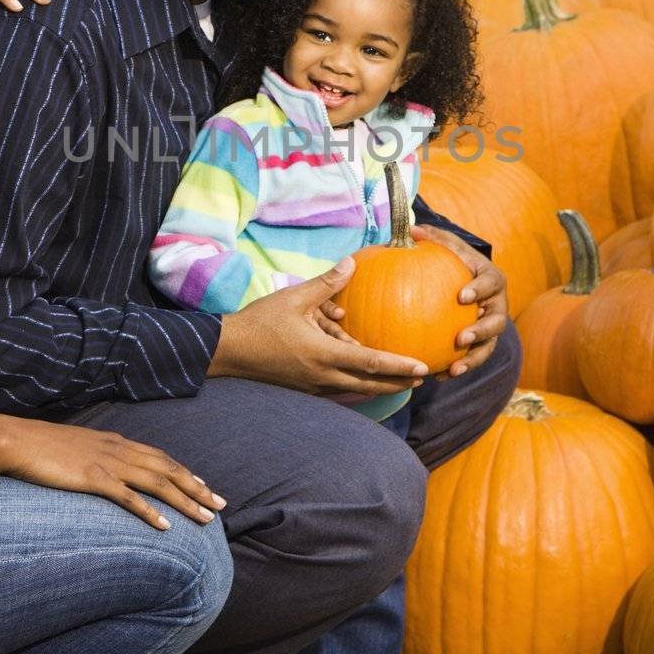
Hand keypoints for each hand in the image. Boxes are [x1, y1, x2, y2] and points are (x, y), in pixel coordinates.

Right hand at [0, 417, 225, 530]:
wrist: (18, 440)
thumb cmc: (43, 446)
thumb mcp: (79, 446)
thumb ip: (99, 454)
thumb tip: (109, 468)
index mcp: (117, 442)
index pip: (161, 457)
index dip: (186, 472)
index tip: (206, 486)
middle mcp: (119, 450)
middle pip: (169, 470)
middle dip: (198, 488)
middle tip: (221, 506)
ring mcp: (108, 464)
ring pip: (158, 483)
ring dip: (185, 501)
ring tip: (205, 519)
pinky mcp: (94, 479)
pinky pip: (128, 497)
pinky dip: (150, 511)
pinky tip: (165, 526)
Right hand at [209, 257, 429, 394]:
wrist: (230, 351)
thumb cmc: (261, 323)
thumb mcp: (294, 298)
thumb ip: (326, 283)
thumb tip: (351, 263)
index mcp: (322, 354)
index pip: (369, 362)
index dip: (398, 366)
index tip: (422, 368)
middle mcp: (322, 375)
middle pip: (369, 385)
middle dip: (398, 383)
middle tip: (424, 380)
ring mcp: (314, 386)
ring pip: (356, 390)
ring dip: (381, 387)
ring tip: (402, 382)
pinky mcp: (306, 388)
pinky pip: (339, 389)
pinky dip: (358, 386)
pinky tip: (366, 382)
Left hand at [412, 225, 508, 378]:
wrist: (469, 283)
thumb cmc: (456, 261)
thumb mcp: (448, 248)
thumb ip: (434, 239)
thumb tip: (411, 229)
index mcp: (492, 279)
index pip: (491, 283)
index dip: (480, 290)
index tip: (462, 296)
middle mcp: (497, 305)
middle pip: (497, 322)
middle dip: (482, 331)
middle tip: (461, 338)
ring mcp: (492, 327)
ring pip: (488, 346)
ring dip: (473, 359)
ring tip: (454, 368)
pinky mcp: (483, 343)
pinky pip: (473, 359)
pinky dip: (459, 368)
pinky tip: (440, 376)